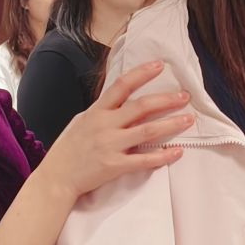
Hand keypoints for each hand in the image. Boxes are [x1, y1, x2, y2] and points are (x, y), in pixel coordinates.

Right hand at [40, 61, 191, 200]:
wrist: (56, 178)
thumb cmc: (68, 150)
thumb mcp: (81, 121)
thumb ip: (102, 111)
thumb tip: (121, 101)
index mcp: (96, 111)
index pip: (122, 85)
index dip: (142, 73)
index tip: (159, 65)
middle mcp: (105, 125)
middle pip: (141, 106)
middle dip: (166, 99)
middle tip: (185, 96)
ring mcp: (110, 145)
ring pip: (148, 130)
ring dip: (171, 124)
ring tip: (188, 119)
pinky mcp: (115, 166)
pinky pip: (144, 160)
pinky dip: (163, 156)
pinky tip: (177, 151)